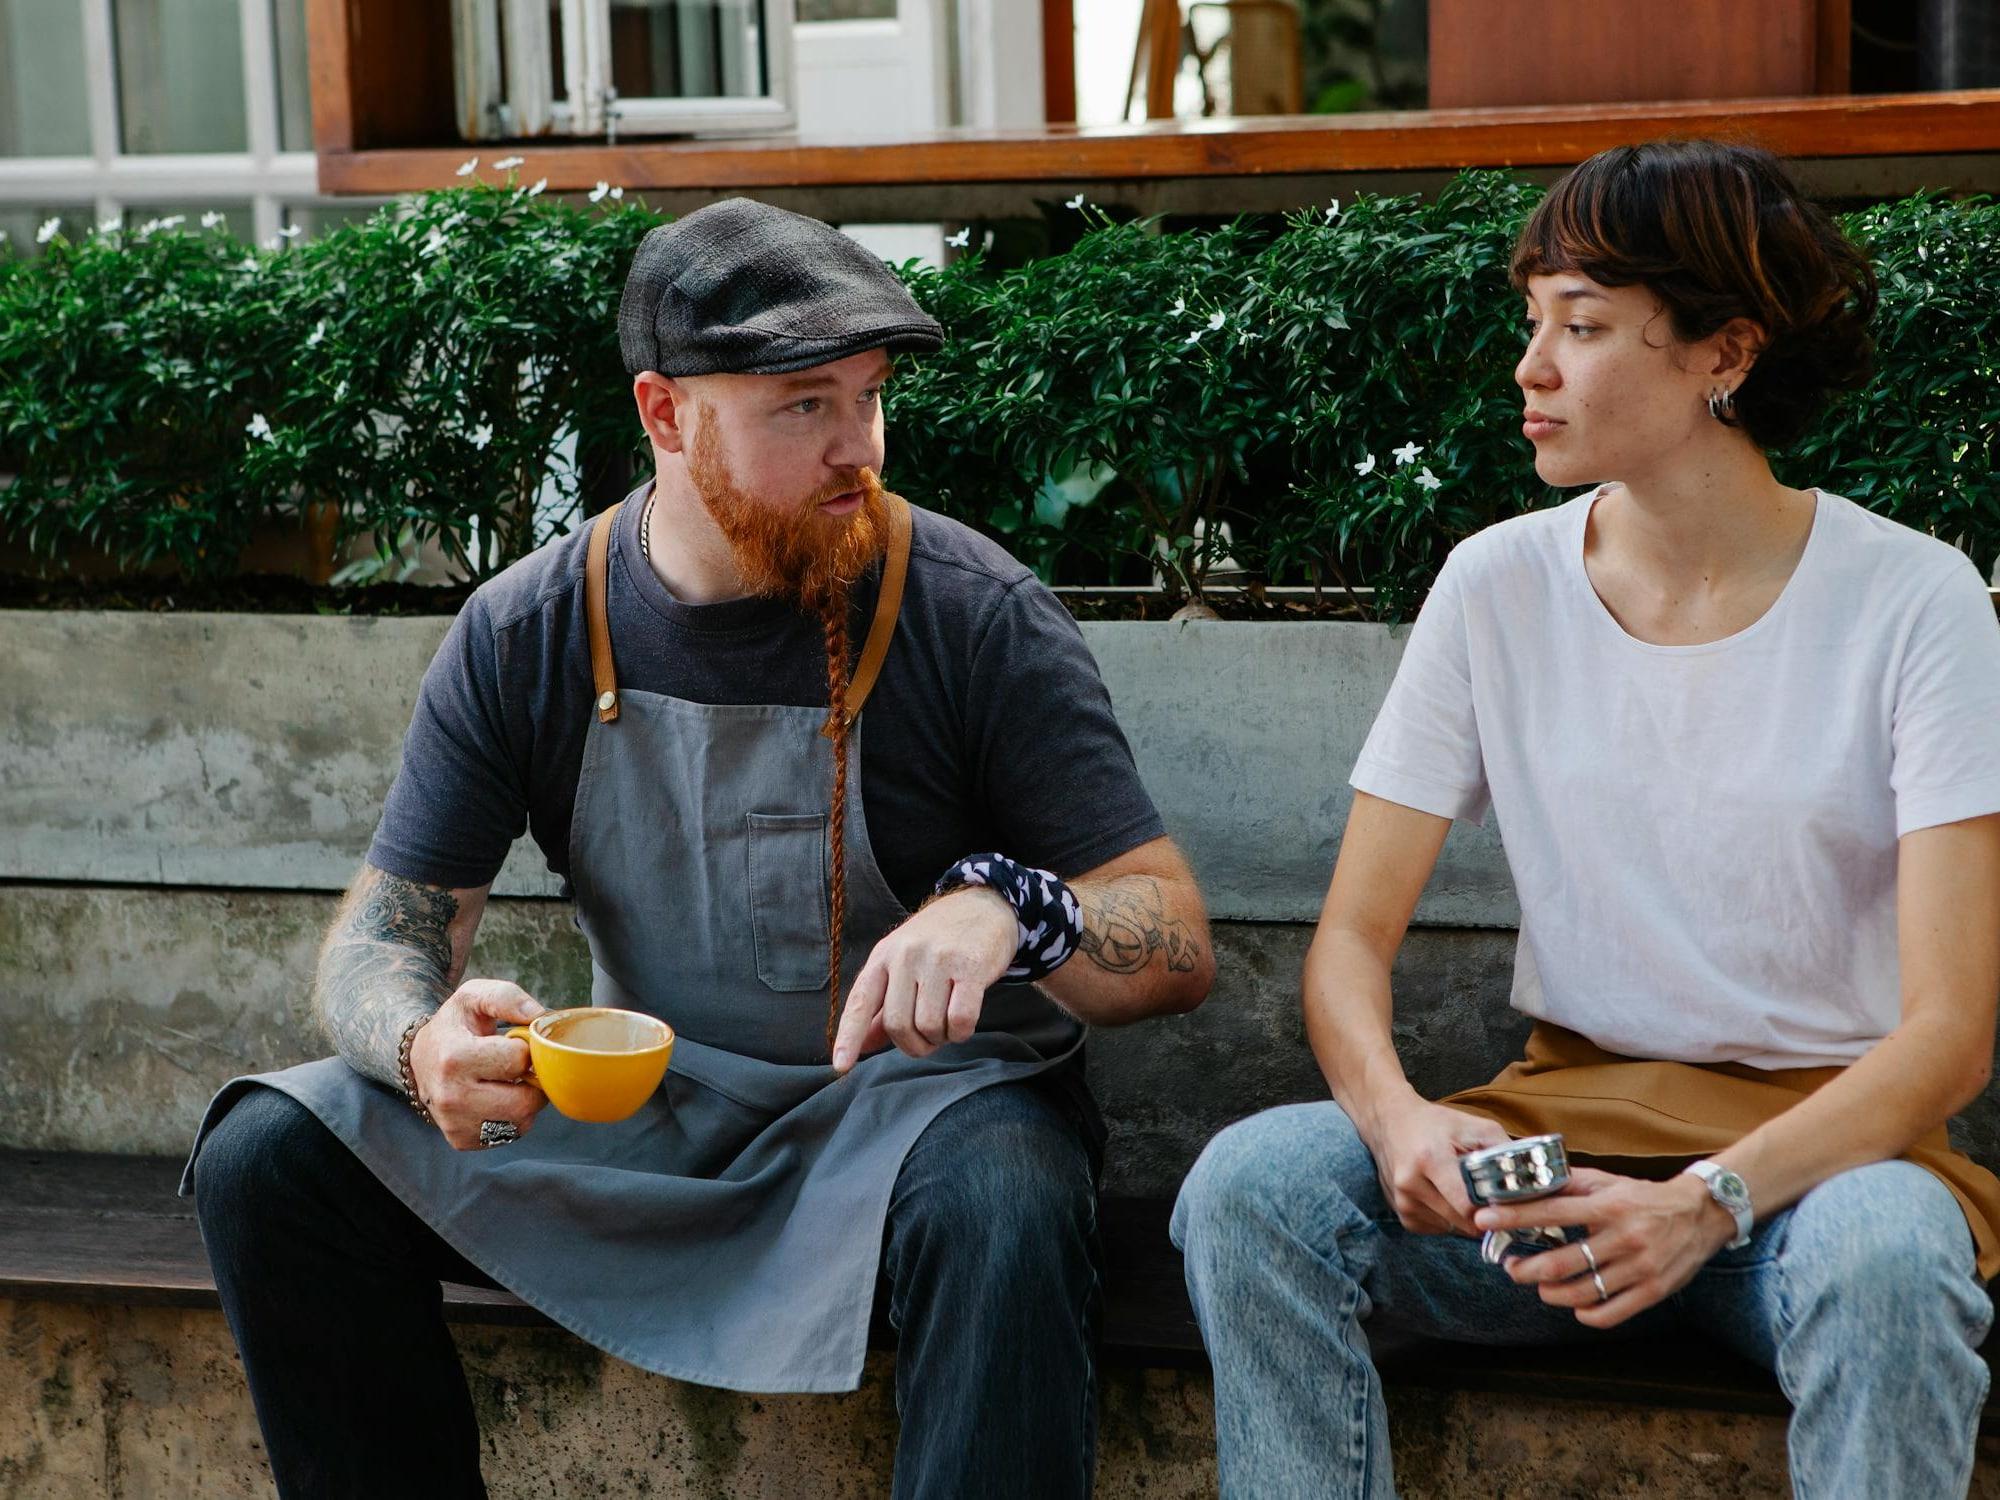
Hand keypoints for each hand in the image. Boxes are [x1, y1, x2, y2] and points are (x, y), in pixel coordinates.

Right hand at [408, 979, 548, 1150]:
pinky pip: (510, 1134)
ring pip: (521, 1121)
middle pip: (525, 1101)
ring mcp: (455, 1123)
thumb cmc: (456, 1026)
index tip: (513, 1043)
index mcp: (454, 1058)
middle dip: (533, 1081)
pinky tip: (498, 1098)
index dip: (525, 1048)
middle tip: (521, 1067)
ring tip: (508, 1081)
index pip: (518, 1061)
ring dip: (526, 1100)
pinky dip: (513, 1117)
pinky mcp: (462, 1140)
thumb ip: (507, 998)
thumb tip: (539, 1016)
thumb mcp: (474, 997)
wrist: (421, 1058)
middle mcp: (451, 1096)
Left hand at [832, 887, 1016, 1072]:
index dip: (849, 1037)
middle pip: (897, 1024)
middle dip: (914, 1044)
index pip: (860, 1001)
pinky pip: (959, 1020)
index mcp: (884, 955)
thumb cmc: (939, 942)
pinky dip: (961, 1032)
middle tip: (929, 1039)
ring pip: (929, 1026)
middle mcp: (906, 955)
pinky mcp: (971, 967)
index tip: (841, 1067)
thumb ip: (882, 1005)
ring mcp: (938, 959)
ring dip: (941, 1038)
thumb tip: (863, 1046)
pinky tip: (964, 1022)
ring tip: (948, 1023)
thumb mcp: (902, 963)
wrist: (984, 906)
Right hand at [1362, 1094, 1513, 1235]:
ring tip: (1466, 1193)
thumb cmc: (1436, 1123)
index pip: (1467, 1204)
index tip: (1506, 1206)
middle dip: (1483, 1216)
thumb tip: (1533, 1180)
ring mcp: (1403, 1202)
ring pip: (1452, 1229)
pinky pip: (1438, 1230)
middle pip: (1462, 1221)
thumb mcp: (1474, 1126)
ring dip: (1465, 1219)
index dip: (1492, 1210)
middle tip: (1494, 1202)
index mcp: (1430, 1159)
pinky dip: (1449, 1219)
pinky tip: (1447, 1197)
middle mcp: (1411, 1184)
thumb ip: (1504, 1151)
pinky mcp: (1401, 1215)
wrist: (1389, 1122)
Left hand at [1476, 1168, 1738, 1327]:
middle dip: (1527, 1268)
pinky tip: (1574, 1305)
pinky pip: (1610, 1313)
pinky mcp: (1653, 1291)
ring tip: (1539, 1286)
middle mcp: (1624, 1238)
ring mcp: (1640, 1268)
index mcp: (1608, 1207)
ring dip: (1551, 1293)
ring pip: (1583, 1292)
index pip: (1551, 1212)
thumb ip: (1571, 1184)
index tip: (1484, 1219)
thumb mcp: (1609, 1183)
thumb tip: (1531, 1183)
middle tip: (1511, 1267)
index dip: (1514, 1217)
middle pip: (1562, 1263)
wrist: (1700, 1214)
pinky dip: (1585, 1313)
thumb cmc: (1645, 1198)